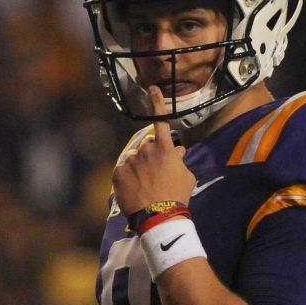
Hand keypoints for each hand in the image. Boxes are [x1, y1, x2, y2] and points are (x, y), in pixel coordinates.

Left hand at [112, 87, 194, 215]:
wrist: (159, 216)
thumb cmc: (177, 196)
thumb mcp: (186, 177)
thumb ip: (180, 160)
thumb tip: (178, 150)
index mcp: (165, 149)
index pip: (161, 121)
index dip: (157, 103)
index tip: (152, 88)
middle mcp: (146, 150)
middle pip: (146, 146)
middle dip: (150, 155)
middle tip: (155, 174)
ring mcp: (131, 161)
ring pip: (134, 158)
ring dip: (138, 166)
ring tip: (144, 186)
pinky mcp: (118, 173)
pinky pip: (123, 170)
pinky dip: (127, 177)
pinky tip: (135, 189)